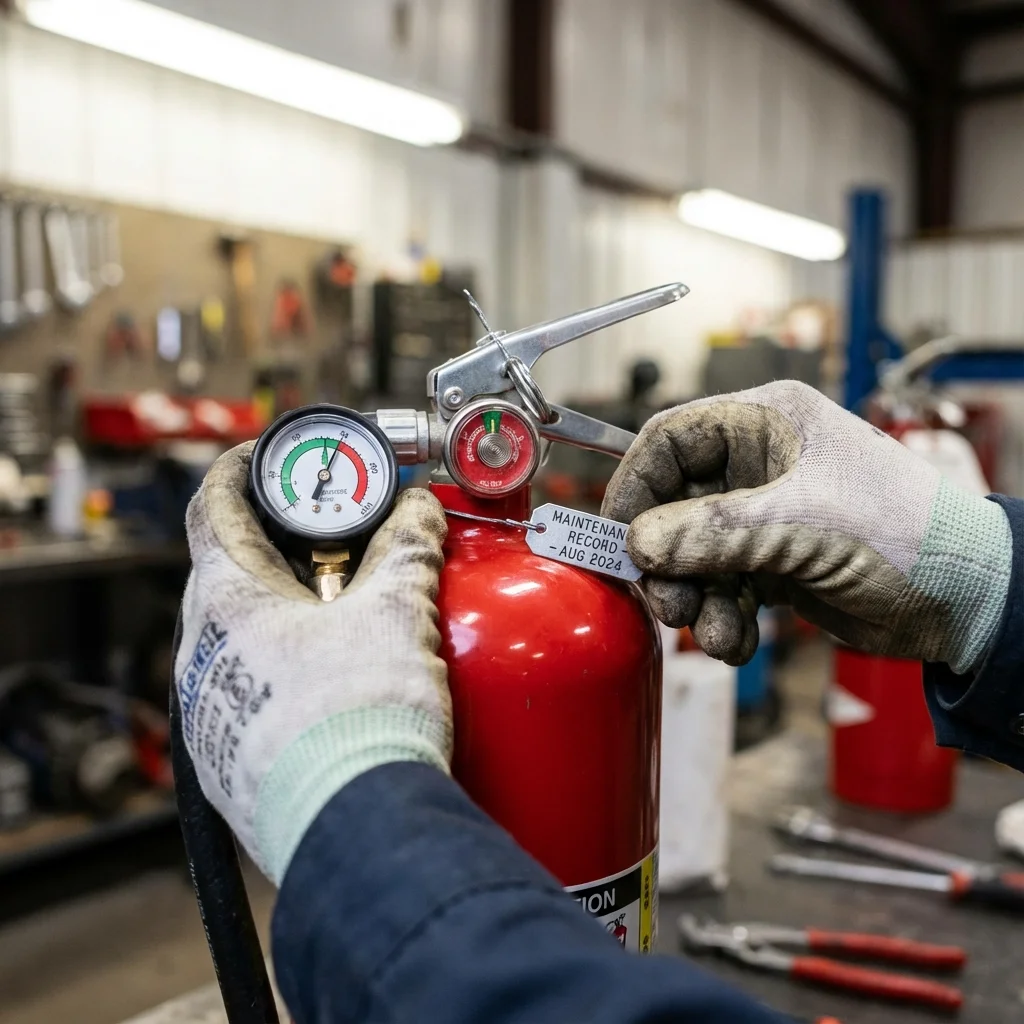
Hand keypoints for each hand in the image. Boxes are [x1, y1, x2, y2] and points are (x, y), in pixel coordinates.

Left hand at [174, 442, 449, 882]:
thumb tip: (419, 513)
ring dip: (286, 612)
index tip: (267, 457)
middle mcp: (201, 653)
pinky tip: (335, 681)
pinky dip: (287, 668)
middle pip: (230, 572)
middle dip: (281, 546)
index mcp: (226, 601)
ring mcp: (210, 710)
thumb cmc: (360, 721)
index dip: (240, 469)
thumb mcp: (396, 614)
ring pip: (241, 635)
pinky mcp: (231, 758)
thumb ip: (408, 550)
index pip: (212, 506)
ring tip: (346, 613)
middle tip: (335, 539)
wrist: (356, 831)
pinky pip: (250, 690)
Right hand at [602, 381, 1011, 672]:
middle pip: (673, 504)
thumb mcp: (800, 526)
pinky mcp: (772, 562)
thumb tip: (637, 544)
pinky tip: (736, 641)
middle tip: (667, 602)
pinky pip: (720, 587)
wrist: (968, 600)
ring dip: (693, 598)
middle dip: (665, 559)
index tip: (616, 537)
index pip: (671, 439)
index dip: (635, 485)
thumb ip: (711, 533)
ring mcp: (764, 516)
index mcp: (767, 423)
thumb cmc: (905, 534)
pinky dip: (720, 617)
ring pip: (692, 553)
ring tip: (713, 631)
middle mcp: (759, 464)